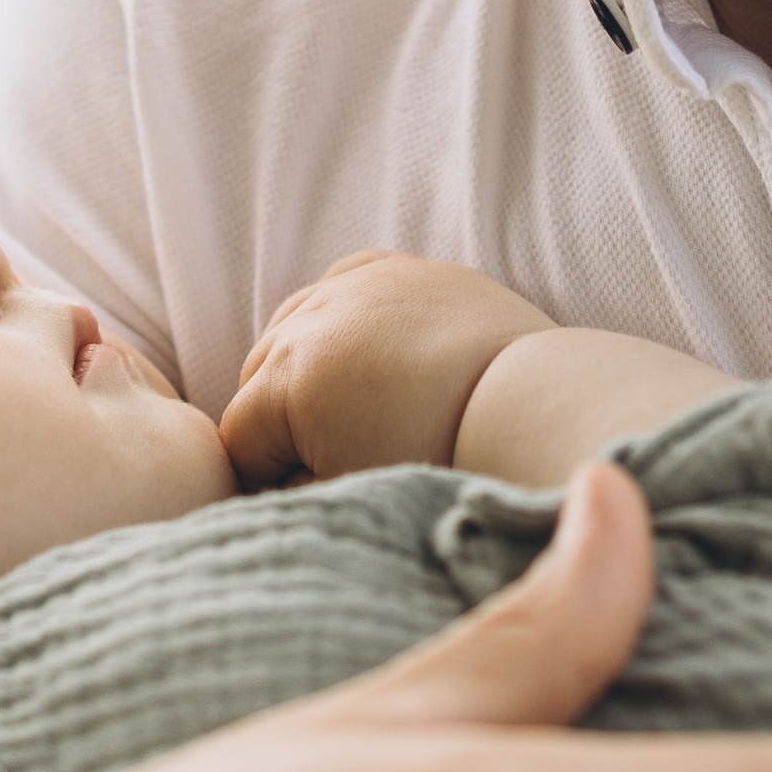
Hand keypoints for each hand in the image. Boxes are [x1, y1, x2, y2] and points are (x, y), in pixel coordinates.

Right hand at [222, 248, 555, 482]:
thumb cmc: (445, 462)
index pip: (239, 442)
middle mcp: (312, 316)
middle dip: (281, 423)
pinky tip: (362, 353)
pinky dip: (340, 320)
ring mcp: (357, 283)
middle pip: (258, 379)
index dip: (265, 483)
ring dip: (308, 368)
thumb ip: (295, 497)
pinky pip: (342, 286)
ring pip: (295, 326)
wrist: (533, 410)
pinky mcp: (400, 268)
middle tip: (329, 465)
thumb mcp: (351, 494)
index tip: (306, 503)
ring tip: (348, 414)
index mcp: (287, 377)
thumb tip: (280, 493)